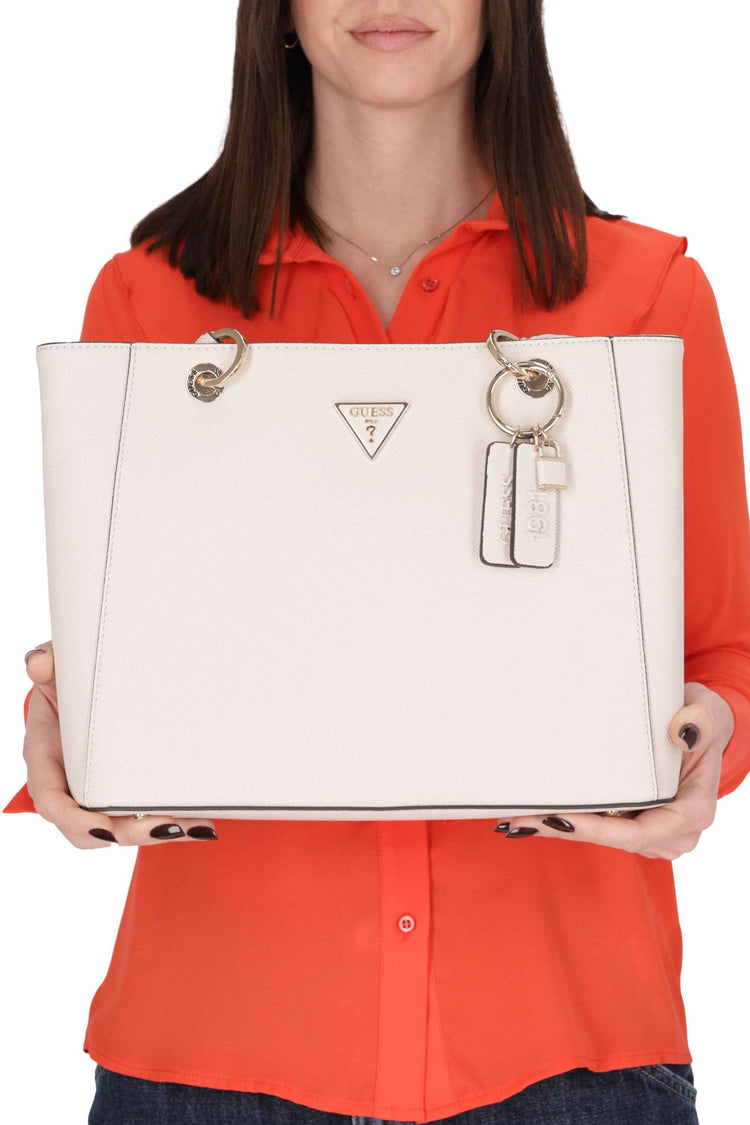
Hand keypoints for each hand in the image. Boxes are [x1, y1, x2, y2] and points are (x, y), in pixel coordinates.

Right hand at [22, 641, 217, 847]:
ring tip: (194, 826)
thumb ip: (46, 661)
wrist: (86, 682)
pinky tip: (199, 822)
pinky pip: (141, 816)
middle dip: (130, 833)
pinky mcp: (121, 790)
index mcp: (45, 757)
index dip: (75, 820)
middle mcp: (68, 781)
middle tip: (167, 827)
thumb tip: (39, 664)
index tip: (104, 831)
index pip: (51, 801)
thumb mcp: (55, 666)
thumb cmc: (66, 677)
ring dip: (158, 832)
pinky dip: (170, 821)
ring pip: (121, 828)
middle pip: (92, 828)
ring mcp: (95, 791)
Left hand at [494, 682, 734, 857]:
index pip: (640, 832)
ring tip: (515, 818)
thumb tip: (680, 732)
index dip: (598, 830)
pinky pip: (600, 828)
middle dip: (564, 828)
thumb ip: (699, 721)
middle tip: (519, 819)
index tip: (561, 819)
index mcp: (693, 812)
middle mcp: (675, 833)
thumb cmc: (700, 722)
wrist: (698, 730)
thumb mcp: (705, 713)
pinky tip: (532, 816)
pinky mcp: (636, 826)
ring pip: (601, 836)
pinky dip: (568, 821)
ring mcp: (654, 834)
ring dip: (559, 827)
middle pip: (612, 839)